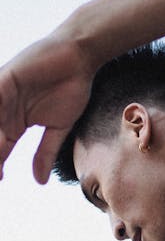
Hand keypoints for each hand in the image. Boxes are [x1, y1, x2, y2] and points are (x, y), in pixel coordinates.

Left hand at [0, 33, 94, 183]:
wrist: (79, 59)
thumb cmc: (70, 88)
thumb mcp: (58, 128)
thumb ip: (46, 153)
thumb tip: (39, 181)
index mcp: (14, 122)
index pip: (1, 147)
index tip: (0, 179)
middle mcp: (5, 109)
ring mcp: (3, 93)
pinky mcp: (6, 78)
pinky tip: (0, 135)